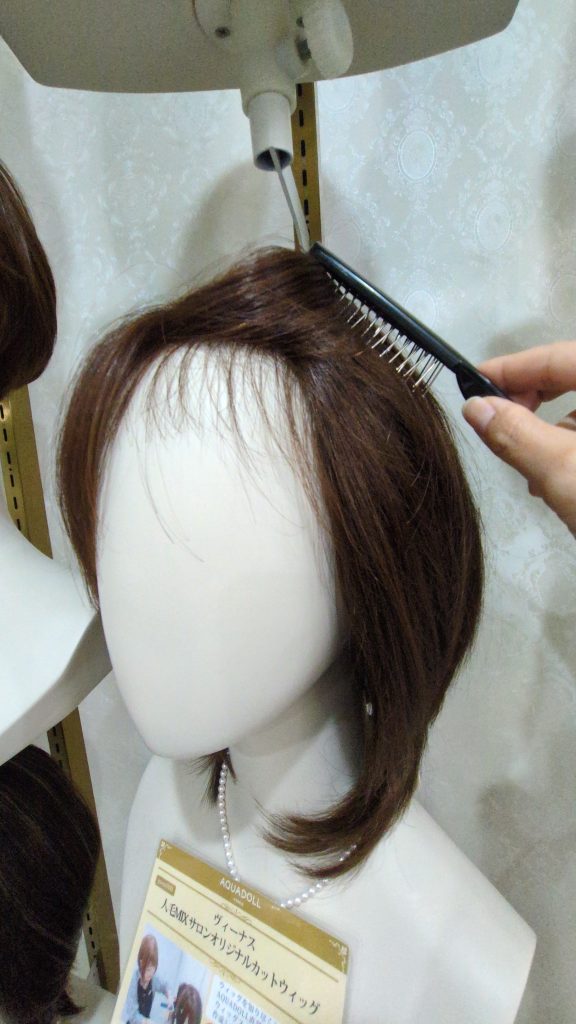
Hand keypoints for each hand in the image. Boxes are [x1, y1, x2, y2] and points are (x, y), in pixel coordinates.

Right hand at [462, 341, 575, 534]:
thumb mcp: (561, 470)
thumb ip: (515, 433)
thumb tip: (475, 407)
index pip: (557, 356)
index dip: (511, 368)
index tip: (472, 382)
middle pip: (571, 376)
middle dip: (531, 401)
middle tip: (498, 425)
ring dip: (551, 431)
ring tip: (531, 471)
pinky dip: (573, 446)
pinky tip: (560, 480)